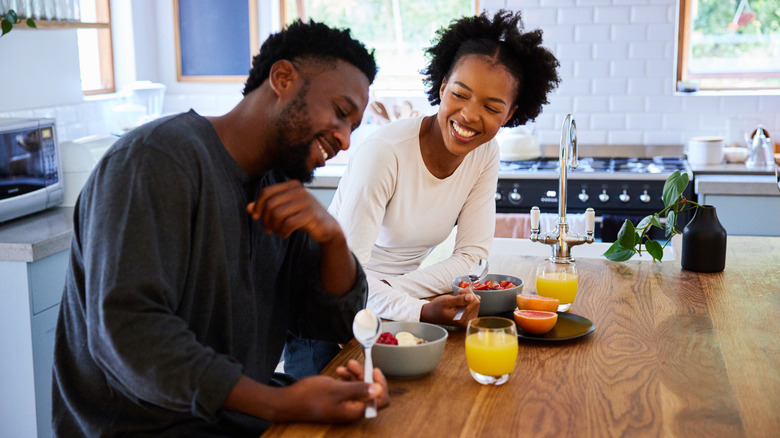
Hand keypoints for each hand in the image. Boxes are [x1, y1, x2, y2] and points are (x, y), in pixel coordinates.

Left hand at [246, 180, 341, 242]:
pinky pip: (288, 223)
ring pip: (278, 214)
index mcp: (292, 185)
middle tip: (268, 229)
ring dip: (274, 227)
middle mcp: (299, 190)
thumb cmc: (303, 217)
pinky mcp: (311, 214)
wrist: (327, 227)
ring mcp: (306, 201)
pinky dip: (283, 232)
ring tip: (278, 232)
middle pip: (270, 204)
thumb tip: (248, 208)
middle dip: (266, 219)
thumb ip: (268, 207)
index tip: (255, 217)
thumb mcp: (285, 210)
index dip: (258, 205)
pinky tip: (284, 234)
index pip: (266, 192)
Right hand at [271, 363, 387, 422]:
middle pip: (370, 392)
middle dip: (365, 376)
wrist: (288, 402)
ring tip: (345, 366)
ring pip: (359, 388)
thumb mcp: (336, 389)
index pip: (380, 400)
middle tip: (354, 363)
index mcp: (355, 411)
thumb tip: (379, 389)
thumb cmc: (310, 396)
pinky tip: (339, 371)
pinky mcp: (337, 402)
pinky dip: (346, 379)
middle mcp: (352, 411)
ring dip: (355, 375)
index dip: (380, 384)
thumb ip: (359, 389)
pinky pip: (348, 389)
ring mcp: (344, 407)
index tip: (373, 370)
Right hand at [420, 289, 479, 326]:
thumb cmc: (437, 308)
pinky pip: (474, 306)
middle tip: (458, 293)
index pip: (475, 302)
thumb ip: (459, 300)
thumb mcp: (447, 301)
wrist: (431, 314)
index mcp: (462, 319)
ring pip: (476, 303)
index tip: (459, 292)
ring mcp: (468, 320)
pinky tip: (461, 301)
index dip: (468, 293)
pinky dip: (468, 301)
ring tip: (458, 298)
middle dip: (468, 295)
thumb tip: (471, 297)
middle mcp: (467, 321)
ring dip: (468, 297)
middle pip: (477, 302)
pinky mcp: (468, 317)